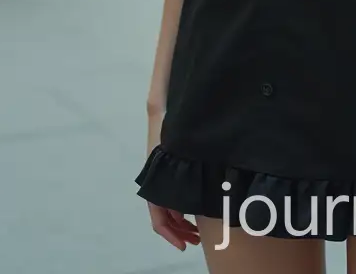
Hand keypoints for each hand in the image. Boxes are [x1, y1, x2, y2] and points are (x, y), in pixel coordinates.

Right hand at [145, 108, 199, 249]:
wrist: (164, 110)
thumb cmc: (170, 128)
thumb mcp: (172, 152)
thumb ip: (177, 174)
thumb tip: (183, 196)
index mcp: (157, 182)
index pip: (158, 217)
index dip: (170, 233)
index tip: (184, 245)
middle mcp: (157, 183)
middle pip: (165, 217)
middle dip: (179, 232)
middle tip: (196, 241)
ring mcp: (163, 178)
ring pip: (170, 209)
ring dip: (182, 223)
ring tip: (198, 233)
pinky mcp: (170, 173)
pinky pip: (174, 198)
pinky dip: (183, 209)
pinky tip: (197, 212)